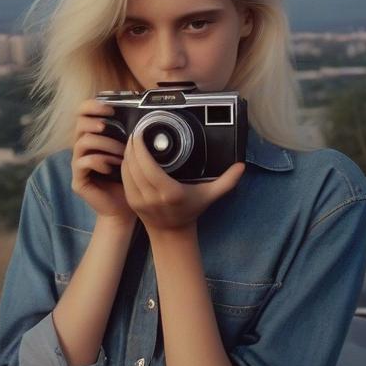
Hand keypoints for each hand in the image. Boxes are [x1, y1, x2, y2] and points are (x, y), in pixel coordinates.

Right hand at [70, 98, 136, 223]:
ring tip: (121, 154)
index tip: (111, 108)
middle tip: (108, 126)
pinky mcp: (78, 179)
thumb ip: (127, 135)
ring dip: (105, 145)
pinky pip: (83, 163)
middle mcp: (82, 149)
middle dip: (95, 122)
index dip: (92, 106)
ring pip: (83, 142)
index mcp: (93, 138)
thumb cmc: (128, 179)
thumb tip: (138, 116)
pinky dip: (99, 161)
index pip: (82, 113)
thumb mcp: (130, 152)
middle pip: (78, 124)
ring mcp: (78, 164)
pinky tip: (112, 168)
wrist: (124, 209)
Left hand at [120, 128, 245, 233]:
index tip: (142, 133)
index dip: (140, 148)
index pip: (148, 166)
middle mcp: (152, 197)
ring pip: (126, 171)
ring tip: (133, 141)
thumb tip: (241, 166)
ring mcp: (139, 200)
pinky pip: (124, 178)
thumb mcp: (210, 195)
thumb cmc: (191, 210)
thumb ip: (227, 181)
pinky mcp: (131, 201)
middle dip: (132, 146)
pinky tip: (129, 154)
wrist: (172, 232)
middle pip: (134, 165)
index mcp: (170, 193)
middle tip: (137, 132)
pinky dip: (124, 164)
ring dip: (127, 153)